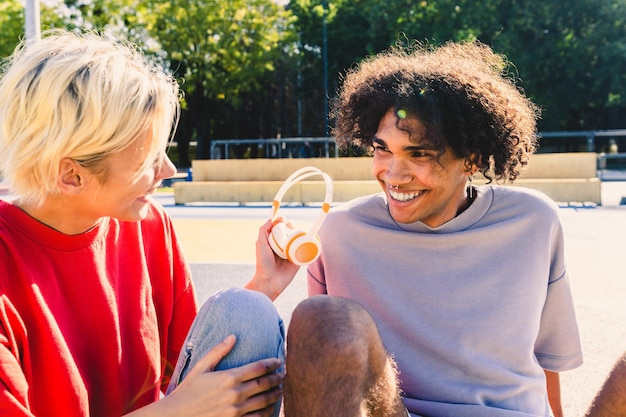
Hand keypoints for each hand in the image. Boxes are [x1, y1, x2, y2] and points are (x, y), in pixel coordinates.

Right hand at [155, 335, 283, 416]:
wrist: (176, 416)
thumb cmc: (188, 391)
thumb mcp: (201, 368)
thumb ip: (218, 351)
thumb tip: (233, 336)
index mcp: (229, 377)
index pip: (258, 367)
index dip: (272, 363)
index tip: (278, 361)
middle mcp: (235, 393)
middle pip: (264, 384)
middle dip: (277, 378)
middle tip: (284, 375)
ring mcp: (236, 410)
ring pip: (264, 402)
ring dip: (275, 395)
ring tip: (280, 390)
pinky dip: (266, 413)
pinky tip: (269, 408)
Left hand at [246, 218, 299, 299]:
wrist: (270, 281)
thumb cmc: (263, 263)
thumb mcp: (260, 243)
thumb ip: (264, 230)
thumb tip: (272, 219)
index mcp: (273, 242)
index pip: (279, 228)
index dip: (281, 222)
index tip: (282, 219)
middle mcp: (282, 246)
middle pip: (289, 232)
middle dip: (291, 225)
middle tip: (291, 225)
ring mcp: (290, 253)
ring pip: (297, 239)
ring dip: (300, 233)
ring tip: (298, 232)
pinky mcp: (298, 260)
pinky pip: (304, 251)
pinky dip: (307, 244)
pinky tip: (307, 239)